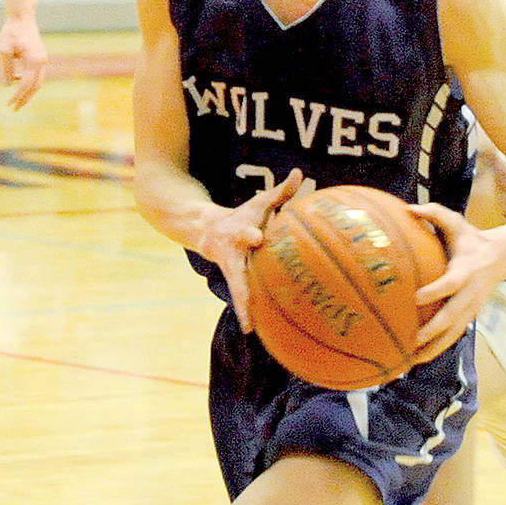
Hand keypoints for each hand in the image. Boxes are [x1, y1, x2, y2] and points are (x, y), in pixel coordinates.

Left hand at [0, 13, 47, 109]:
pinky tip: (18, 83)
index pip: (26, 84)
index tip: (9, 104)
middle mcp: (42, 62)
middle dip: (25, 98)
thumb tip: (8, 85)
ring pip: (38, 82)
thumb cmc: (12, 31)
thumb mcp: (5, 51)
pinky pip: (37, 75)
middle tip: (15, 108)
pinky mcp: (41, 57)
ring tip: (18, 100)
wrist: (22, 17)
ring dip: (28, 92)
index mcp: (34, 61)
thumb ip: (8, 69)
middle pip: (36, 87)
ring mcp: (43, 59)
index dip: (18, 96)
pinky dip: (30, 82)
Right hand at [200, 168, 302, 332]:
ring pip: (238, 291)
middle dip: (242, 283)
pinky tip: (258, 333)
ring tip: (251, 328)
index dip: (250, 235)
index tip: (257, 237)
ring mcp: (232, 271)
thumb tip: (299, 172)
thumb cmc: (243, 216)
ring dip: (244, 309)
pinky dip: (249, 314)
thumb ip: (280, 191)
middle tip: (247, 300)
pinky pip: (243, 299)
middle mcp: (234, 256)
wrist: (206, 231)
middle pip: (237, 271)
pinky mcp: (234, 281)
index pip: (245, 232)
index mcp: (240, 233)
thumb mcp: (259, 202)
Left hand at [409, 203, 505, 361]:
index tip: (416, 297)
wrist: (505, 256)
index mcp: (467, 270)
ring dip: (434, 348)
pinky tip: (418, 358)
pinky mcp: (470, 316)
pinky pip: (454, 335)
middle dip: (434, 330)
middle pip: (453, 316)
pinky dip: (438, 348)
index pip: (451, 283)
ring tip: (411, 360)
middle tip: (412, 338)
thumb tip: (408, 207)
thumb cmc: (472, 238)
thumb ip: (434, 213)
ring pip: (454, 333)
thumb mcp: (456, 222)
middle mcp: (471, 293)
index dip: (435, 291)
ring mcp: (472, 307)